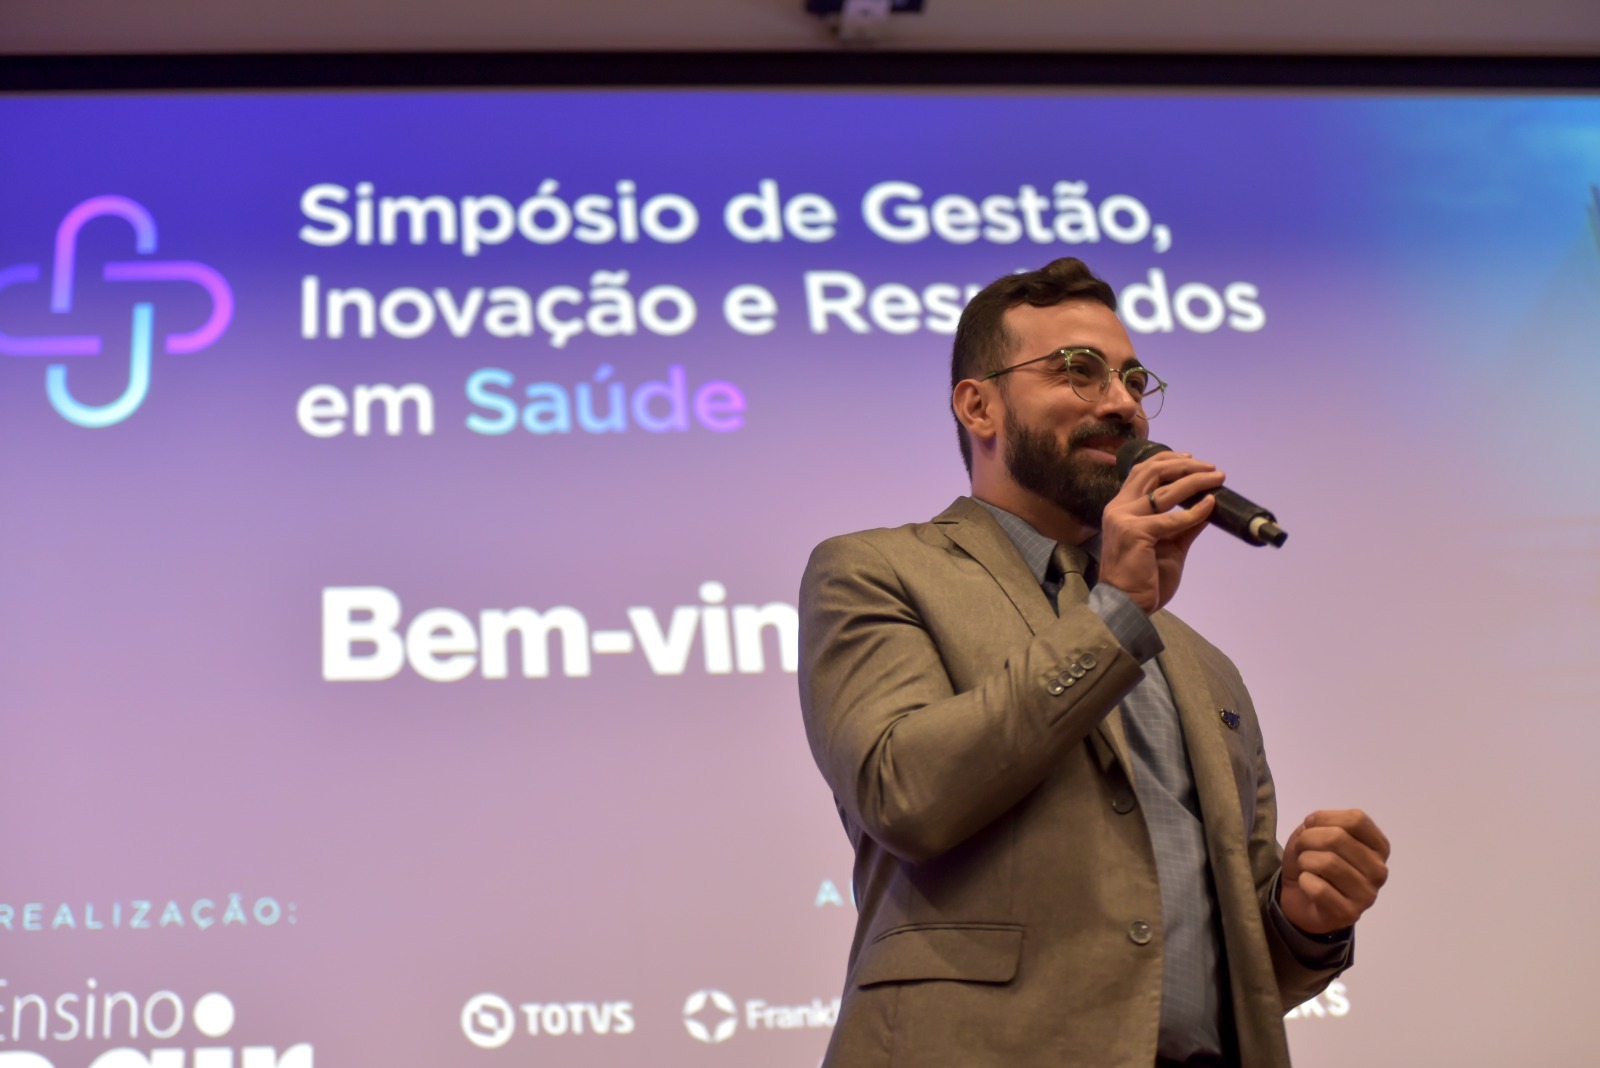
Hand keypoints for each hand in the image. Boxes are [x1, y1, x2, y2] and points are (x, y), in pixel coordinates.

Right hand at [1097, 452, 1223, 612]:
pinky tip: (1210, 505)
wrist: (1127, 604)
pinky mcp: (1136, 532)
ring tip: (1216, 478)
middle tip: (1210, 467)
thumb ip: (1182, 526)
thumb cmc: (1143, 579)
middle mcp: (1119, 508)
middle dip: (1185, 465)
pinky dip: (1195, 510)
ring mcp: (1124, 518)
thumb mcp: (1168, 546)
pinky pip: (1173, 518)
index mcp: (1121, 508)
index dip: (1167, 460)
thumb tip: (1206, 507)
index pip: (1141, 472)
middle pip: (1151, 471)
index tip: (1192, 459)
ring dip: (1195, 480)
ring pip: (1165, 489)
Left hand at [1279, 809, 1390, 934]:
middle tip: (1302, 850)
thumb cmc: (1314, 862)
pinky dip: (1304, 882)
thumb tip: (1314, 823)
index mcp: (1378, 847)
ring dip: (1304, 860)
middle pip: (1338, 838)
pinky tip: (1307, 885)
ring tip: (1305, 867)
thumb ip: (1319, 823)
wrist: (1302, 900)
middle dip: (1308, 839)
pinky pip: (1319, 889)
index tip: (1310, 827)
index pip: (1356, 819)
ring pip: (1327, 862)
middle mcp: (1379, 870)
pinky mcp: (1350, 914)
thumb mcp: (1314, 833)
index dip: (1324, 818)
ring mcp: (1368, 894)